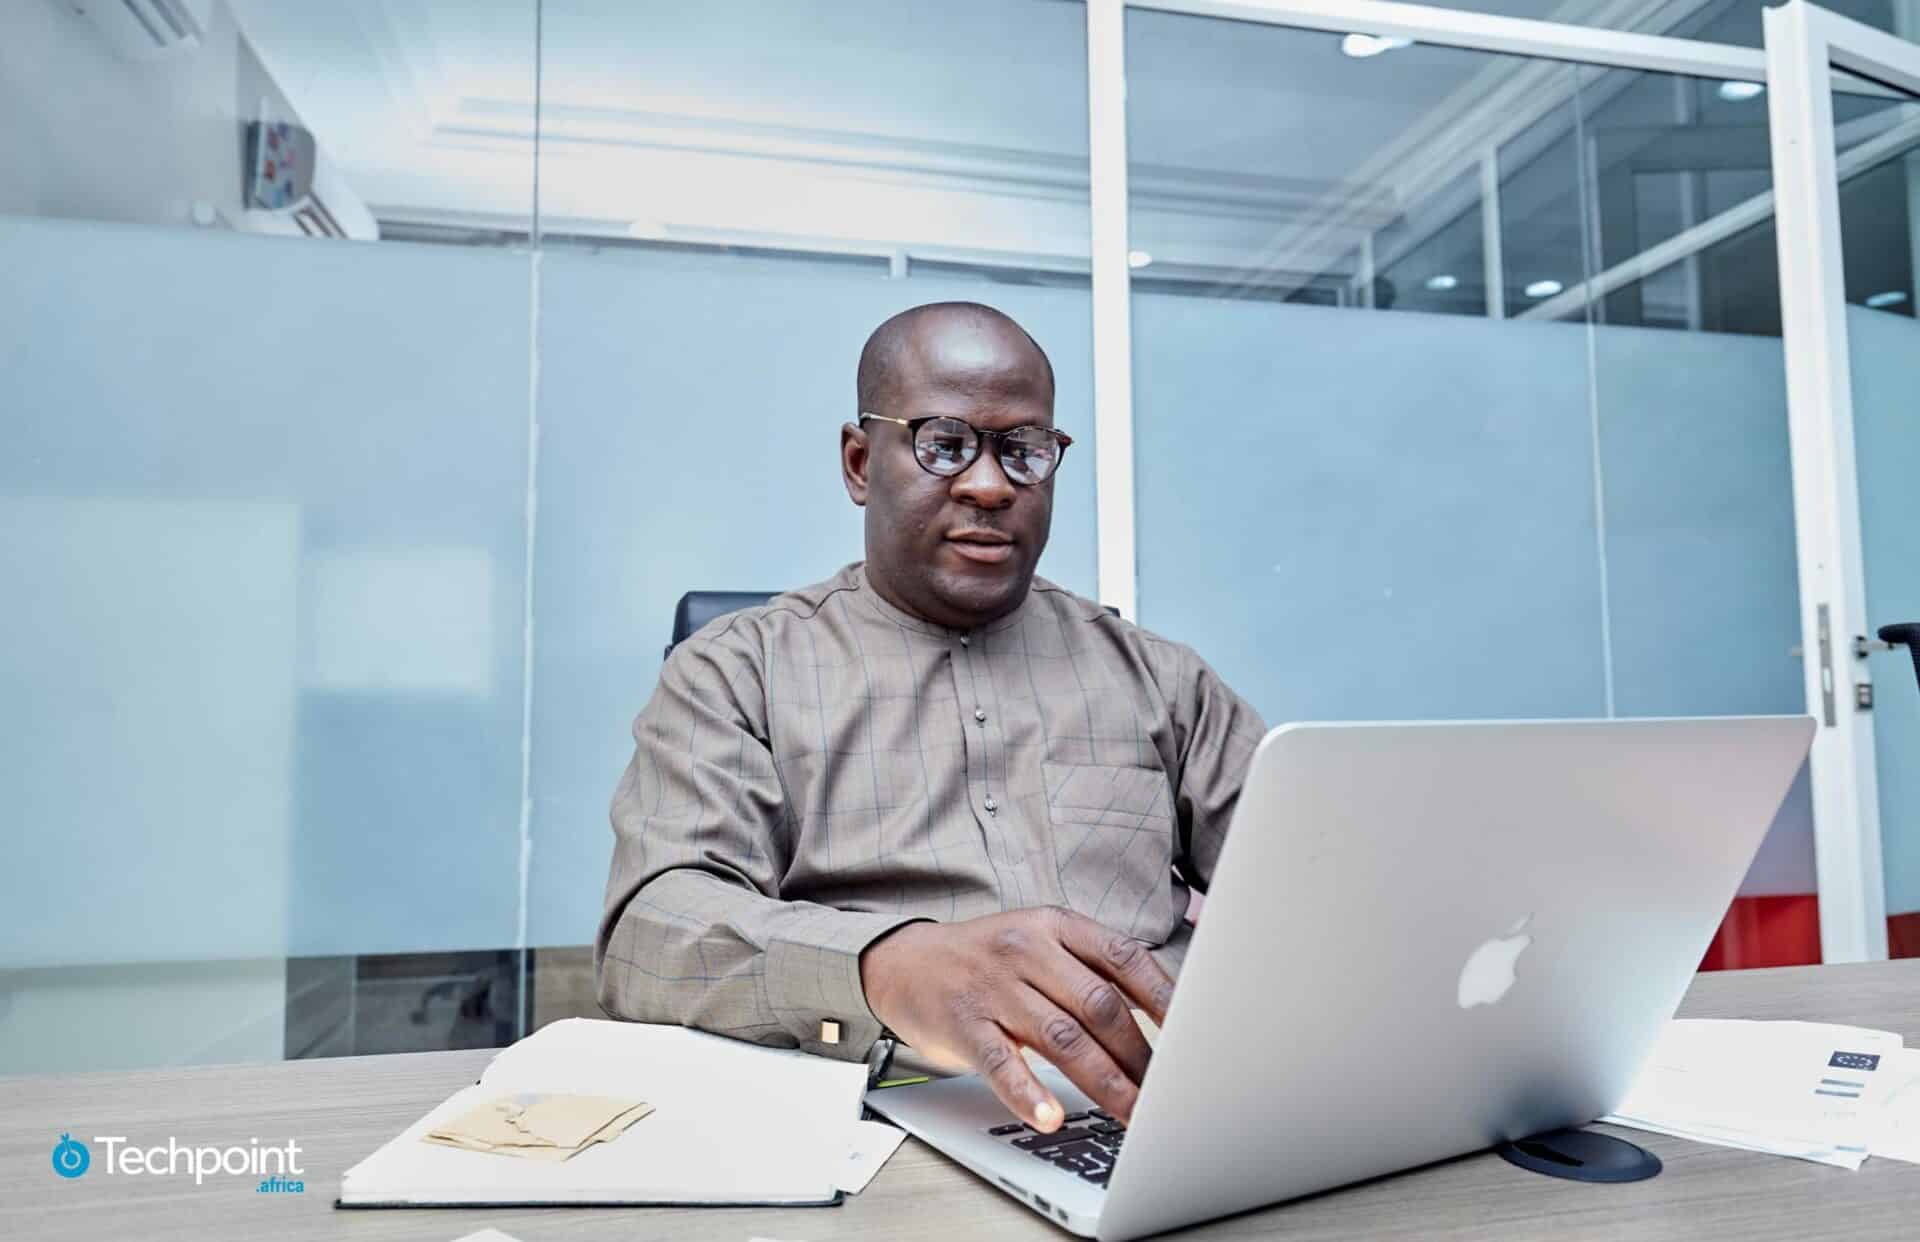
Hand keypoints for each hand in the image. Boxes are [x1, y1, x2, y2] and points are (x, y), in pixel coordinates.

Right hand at [859, 907, 1172, 1130]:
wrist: (904, 961)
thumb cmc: (986, 959)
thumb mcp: (1038, 942)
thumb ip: (1089, 969)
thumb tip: (1160, 1013)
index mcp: (1055, 926)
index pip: (1124, 958)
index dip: (1164, 997)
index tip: (1193, 1033)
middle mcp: (1027, 950)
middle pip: (1099, 1005)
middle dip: (1140, 1055)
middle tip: (1165, 1093)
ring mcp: (993, 987)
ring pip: (1062, 1038)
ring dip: (1104, 1083)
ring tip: (1132, 1115)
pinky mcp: (963, 1023)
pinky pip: (1001, 1062)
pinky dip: (1028, 1093)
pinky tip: (1050, 1116)